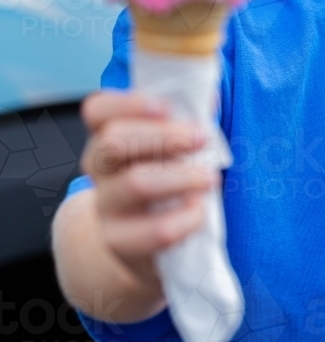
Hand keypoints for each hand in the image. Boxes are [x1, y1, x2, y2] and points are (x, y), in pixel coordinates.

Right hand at [80, 90, 216, 286]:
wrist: (141, 244)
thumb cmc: (162, 181)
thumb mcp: (167, 148)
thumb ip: (183, 121)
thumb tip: (210, 97)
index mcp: (107, 136)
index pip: (97, 111)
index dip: (128, 104)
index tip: (166, 106)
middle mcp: (99, 169)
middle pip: (113, 143)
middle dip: (164, 137)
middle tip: (203, 138)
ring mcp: (105, 207)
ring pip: (135, 183)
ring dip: (181, 177)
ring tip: (211, 178)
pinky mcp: (121, 243)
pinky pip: (155, 231)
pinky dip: (186, 219)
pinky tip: (200, 211)